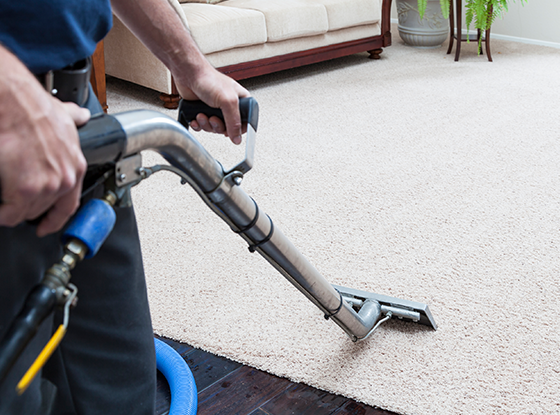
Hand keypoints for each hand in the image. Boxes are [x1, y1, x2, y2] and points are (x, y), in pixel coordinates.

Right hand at [0, 49, 89, 236]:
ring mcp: (47, 187)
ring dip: (12, 209)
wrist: (16, 104)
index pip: (69, 205)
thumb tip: (81, 115)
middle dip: (26, 207)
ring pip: (25, 212)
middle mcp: (65, 180)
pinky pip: (9, 214)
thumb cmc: (34, 108)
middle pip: (43, 209)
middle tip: (12, 200)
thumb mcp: (64, 115)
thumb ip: (74, 119)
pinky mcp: (25, 189)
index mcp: (76, 167)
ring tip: (4, 199)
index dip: (55, 219)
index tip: (46, 226)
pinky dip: (2, 213)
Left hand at [174, 68, 249, 144]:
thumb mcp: (228, 101)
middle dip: (218, 126)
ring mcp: (215, 110)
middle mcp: (229, 106)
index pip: (245, 123)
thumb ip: (234, 121)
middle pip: (228, 128)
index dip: (238, 130)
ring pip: (214, 128)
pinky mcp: (203, 112)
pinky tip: (196, 117)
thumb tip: (237, 138)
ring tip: (202, 114)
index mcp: (241, 101)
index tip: (231, 131)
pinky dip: (198, 124)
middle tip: (213, 118)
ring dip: (206, 124)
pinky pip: (203, 127)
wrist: (188, 74)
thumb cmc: (209, 79)